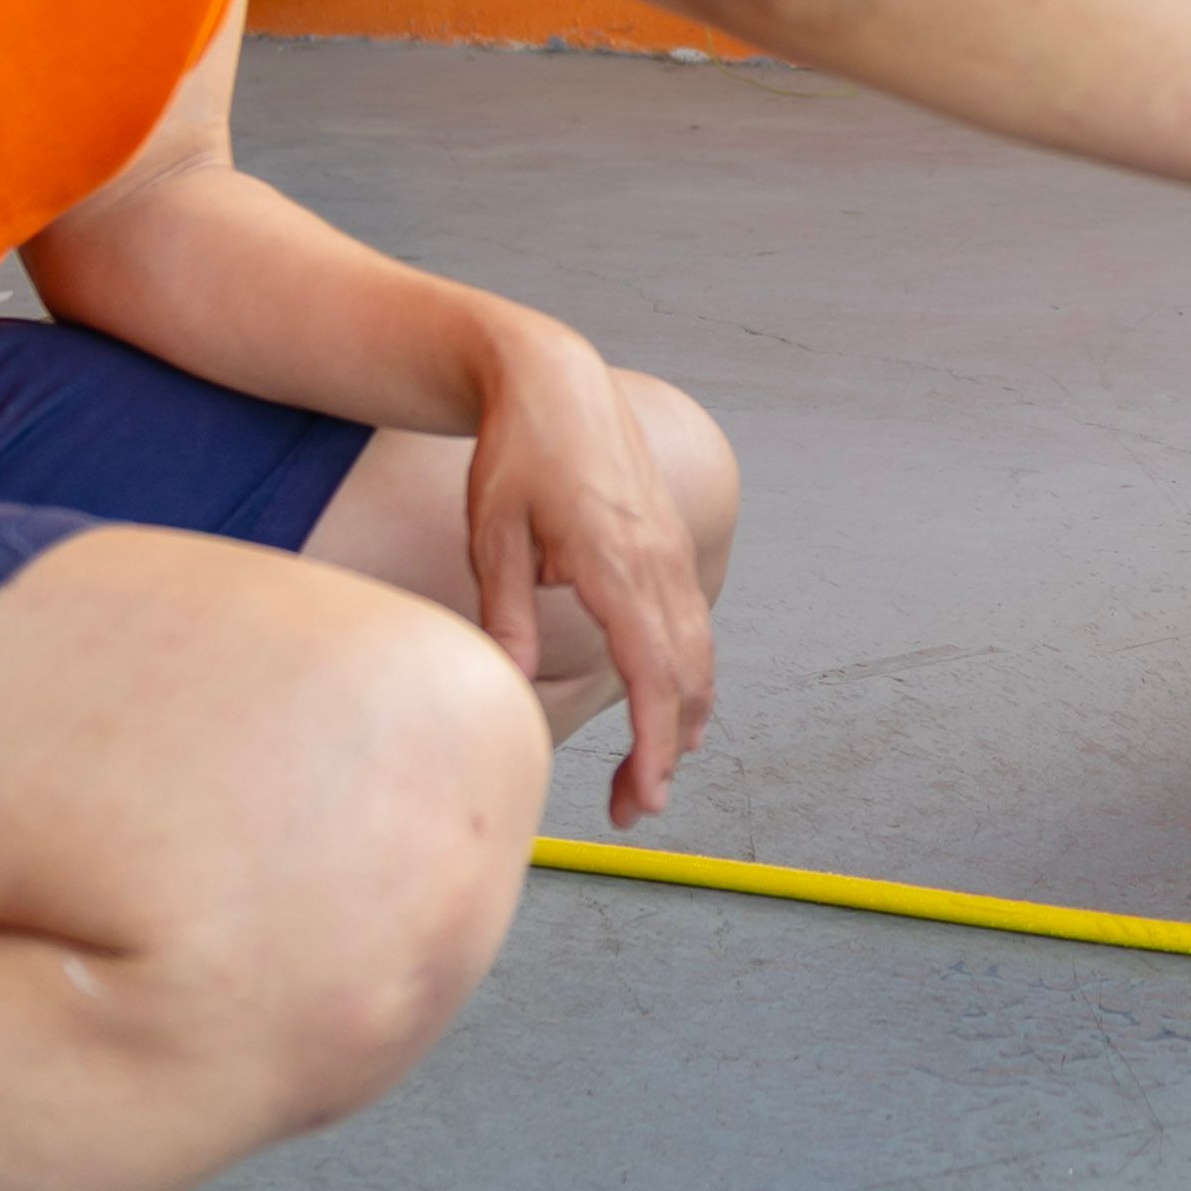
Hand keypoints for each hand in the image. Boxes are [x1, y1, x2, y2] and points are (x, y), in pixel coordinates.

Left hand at [457, 307, 715, 825]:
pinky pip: (693, 622)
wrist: (554, 379)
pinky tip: (668, 704)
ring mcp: (670, 549)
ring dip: (684, 718)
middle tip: (628, 811)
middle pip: (687, 677)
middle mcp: (657, 560)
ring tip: (651, 774)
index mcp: (615, 562)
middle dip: (667, 751)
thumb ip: (507, 608)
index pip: (652, 674)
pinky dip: (688, 674)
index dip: (654, 745)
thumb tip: (513, 678)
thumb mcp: (491, 533)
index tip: (644, 799)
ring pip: (700, 652)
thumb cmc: (513, 454)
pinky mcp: (667, 543)